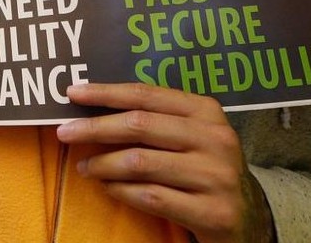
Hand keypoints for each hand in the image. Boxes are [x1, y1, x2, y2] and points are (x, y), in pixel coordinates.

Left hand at [56, 83, 274, 242]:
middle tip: (64, 133)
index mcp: (206, 111)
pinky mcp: (214, 212)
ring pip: (141, 162)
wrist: (246, 217)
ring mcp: (216, 176)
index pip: (146, 95)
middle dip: (95, 128)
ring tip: (84, 167)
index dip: (106, 93)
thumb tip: (92, 106)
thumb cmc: (202, 167)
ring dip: (103, 164)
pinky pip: (151, 197)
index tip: (72, 93)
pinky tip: (108, 188)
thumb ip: (153, 118)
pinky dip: (121, 191)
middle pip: (140, 125)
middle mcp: (215, 139)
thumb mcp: (189, 135)